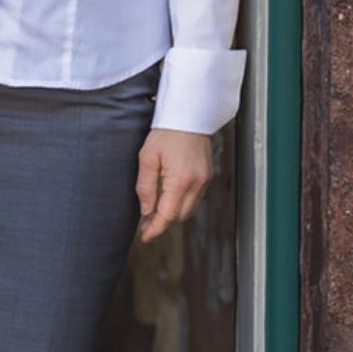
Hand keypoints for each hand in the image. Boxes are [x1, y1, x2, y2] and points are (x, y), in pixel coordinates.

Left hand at [135, 128, 211, 244]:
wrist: (189, 114)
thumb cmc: (166, 132)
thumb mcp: (147, 158)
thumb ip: (145, 187)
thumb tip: (146, 211)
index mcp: (180, 180)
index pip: (168, 215)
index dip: (155, 229)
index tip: (145, 237)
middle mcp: (197, 183)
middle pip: (180, 216)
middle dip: (163, 224)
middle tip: (146, 226)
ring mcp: (205, 180)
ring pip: (189, 210)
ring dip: (173, 215)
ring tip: (155, 215)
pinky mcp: (207, 176)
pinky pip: (194, 199)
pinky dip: (181, 204)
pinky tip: (168, 201)